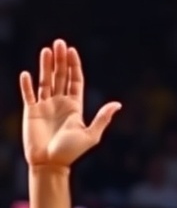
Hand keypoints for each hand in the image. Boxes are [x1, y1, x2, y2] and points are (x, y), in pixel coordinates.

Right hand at [20, 38, 120, 167]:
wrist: (51, 164)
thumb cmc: (71, 152)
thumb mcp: (90, 135)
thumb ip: (102, 119)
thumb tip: (118, 104)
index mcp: (74, 107)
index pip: (75, 81)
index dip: (74, 65)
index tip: (71, 50)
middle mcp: (60, 103)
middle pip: (60, 76)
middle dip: (60, 60)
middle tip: (59, 43)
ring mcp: (45, 106)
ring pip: (45, 80)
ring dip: (45, 65)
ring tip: (47, 50)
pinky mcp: (31, 111)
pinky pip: (28, 94)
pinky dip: (27, 85)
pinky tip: (28, 74)